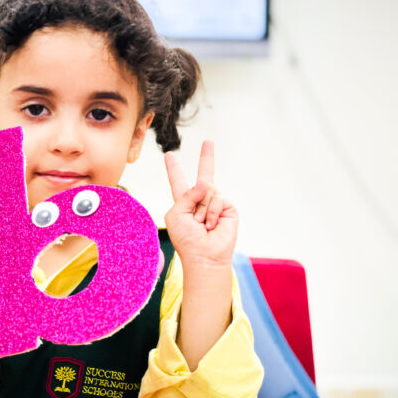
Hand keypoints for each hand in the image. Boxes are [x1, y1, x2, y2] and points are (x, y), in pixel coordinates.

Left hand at [164, 140, 237, 268]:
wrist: (204, 255)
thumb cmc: (186, 239)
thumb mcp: (176, 214)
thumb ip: (186, 194)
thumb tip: (206, 183)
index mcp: (183, 203)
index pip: (178, 182)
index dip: (174, 169)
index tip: (169, 156)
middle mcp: (200, 201)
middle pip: (204, 175)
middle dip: (207, 157)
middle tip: (208, 141)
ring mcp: (215, 204)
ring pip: (207, 190)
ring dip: (201, 210)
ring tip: (201, 225)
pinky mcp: (228, 208)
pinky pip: (217, 198)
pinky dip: (211, 212)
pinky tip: (211, 225)